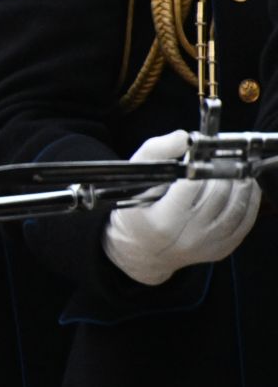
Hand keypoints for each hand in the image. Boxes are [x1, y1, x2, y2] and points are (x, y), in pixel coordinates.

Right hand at [102, 130, 259, 285]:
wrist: (142, 249)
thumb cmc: (136, 207)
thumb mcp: (136, 177)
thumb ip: (157, 151)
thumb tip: (186, 137)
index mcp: (162, 221)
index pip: (192, 186)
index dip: (201, 164)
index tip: (203, 151)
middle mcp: (188, 237)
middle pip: (218, 196)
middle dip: (223, 170)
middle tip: (223, 154)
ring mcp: (208, 245)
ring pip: (236, 208)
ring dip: (241, 183)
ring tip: (237, 166)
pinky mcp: (222, 249)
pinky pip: (245, 222)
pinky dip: (250, 200)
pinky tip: (245, 184)